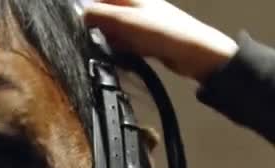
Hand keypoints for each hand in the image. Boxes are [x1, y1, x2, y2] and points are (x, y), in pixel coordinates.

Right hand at [81, 0, 238, 82]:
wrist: (194, 54)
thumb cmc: (163, 32)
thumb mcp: (123, 21)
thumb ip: (98, 15)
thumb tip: (80, 15)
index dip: (89, 10)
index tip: (83, 24)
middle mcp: (135, 4)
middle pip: (105, 14)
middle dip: (100, 27)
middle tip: (102, 38)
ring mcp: (141, 22)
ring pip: (115, 30)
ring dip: (112, 41)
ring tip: (119, 47)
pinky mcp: (146, 39)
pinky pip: (126, 43)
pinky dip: (123, 49)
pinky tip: (128, 55)